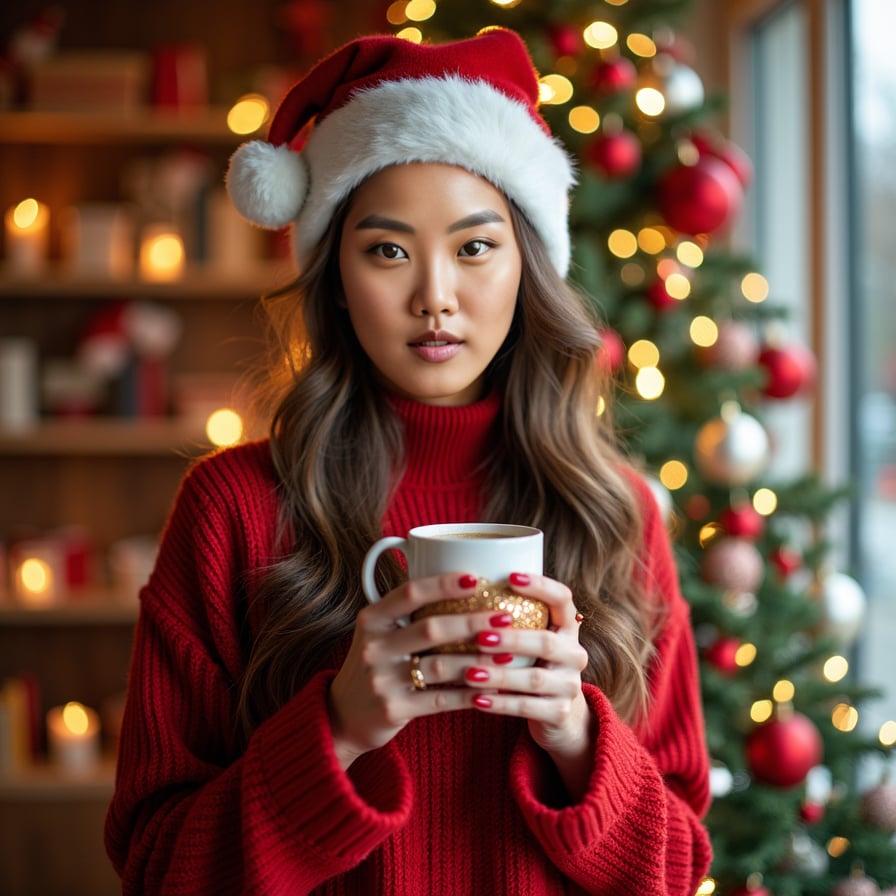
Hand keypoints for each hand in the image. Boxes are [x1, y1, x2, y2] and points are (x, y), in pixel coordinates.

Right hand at [328, 571, 509, 767]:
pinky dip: (469, 694)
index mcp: (371, 619)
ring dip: (478, 660)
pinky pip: (440, 700)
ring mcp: (381, 680)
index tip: (475, 578)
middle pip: (430, 628)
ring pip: (440, 666)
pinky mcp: (393, 710)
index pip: (409, 592)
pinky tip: (492, 689)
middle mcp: (373, 647)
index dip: (443, 584)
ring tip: (507, 654)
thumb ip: (407, 611)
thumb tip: (465, 586)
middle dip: (472, 621)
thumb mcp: (379, 632)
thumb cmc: (375, 664)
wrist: (342, 715)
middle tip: (504, 617)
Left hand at [459, 572, 595, 798]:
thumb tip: (457, 582)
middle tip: (479, 636)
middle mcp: (575, 653)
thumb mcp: (529, 637)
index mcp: (568, 626)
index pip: (562, 598)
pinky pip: (527, 707)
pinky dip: (499, 703)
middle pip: (546, 642)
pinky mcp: (559, 713)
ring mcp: (570, 685)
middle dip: (511, 638)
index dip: (540, 586)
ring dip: (498, 674)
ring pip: (533, 678)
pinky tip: (476, 699)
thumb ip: (509, 616)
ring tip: (468, 673)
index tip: (510, 577)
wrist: (557, 715)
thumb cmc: (530, 663)